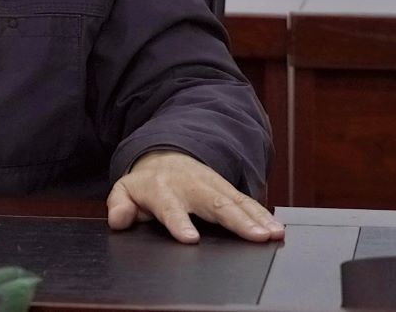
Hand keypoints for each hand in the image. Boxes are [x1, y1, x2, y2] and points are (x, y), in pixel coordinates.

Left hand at [106, 149, 284, 243]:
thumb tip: (119, 220)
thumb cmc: (147, 183)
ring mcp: (212, 185)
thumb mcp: (125, 191)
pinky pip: (247, 201)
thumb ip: (119, 205)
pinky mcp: (226, 188)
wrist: (165, 156)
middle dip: (236, 221)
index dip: (179, 223)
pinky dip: (263, 214)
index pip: (170, 208)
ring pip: (236, 201)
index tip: (191, 239)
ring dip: (256, 218)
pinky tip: (276, 227)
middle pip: (214, 204)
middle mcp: (191, 186)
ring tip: (273, 234)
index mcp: (162, 190)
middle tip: (255, 236)